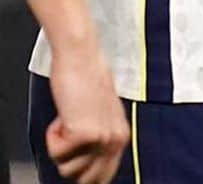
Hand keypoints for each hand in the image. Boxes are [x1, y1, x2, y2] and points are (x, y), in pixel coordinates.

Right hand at [46, 39, 127, 182]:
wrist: (81, 59)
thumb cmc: (86, 82)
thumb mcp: (100, 115)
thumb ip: (99, 138)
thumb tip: (87, 164)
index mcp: (121, 136)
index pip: (104, 177)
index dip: (84, 174)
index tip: (73, 163)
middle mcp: (116, 140)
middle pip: (86, 181)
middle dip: (69, 164)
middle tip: (69, 138)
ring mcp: (102, 138)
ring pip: (68, 171)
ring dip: (60, 147)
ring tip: (68, 120)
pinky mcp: (85, 133)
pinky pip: (56, 154)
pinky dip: (52, 136)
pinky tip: (64, 115)